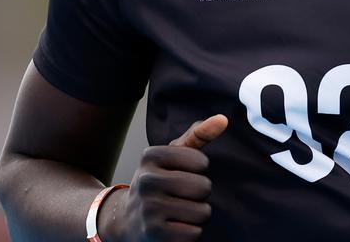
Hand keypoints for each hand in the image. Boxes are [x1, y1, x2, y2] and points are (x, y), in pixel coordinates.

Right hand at [101, 114, 228, 241]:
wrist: (126, 220)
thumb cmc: (158, 182)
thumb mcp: (172, 156)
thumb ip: (198, 135)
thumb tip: (223, 119)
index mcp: (151, 156)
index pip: (201, 162)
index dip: (199, 171)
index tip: (182, 173)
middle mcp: (146, 180)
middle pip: (203, 187)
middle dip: (200, 194)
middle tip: (181, 196)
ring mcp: (148, 208)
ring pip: (202, 212)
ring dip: (196, 215)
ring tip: (178, 212)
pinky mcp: (154, 234)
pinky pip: (194, 233)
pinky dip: (190, 233)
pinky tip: (174, 227)